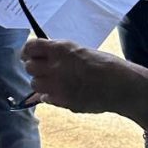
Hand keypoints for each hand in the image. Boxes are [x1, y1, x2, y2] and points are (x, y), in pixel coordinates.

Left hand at [21, 39, 140, 113]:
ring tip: (52, 83)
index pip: (31, 47)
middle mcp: (55, 66)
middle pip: (29, 67)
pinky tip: (60, 93)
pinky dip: (48, 96)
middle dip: (33, 68)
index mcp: (60, 48)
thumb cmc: (104, 64)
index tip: (28, 55)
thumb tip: (43, 59)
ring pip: (34, 84)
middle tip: (42, 70)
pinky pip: (45, 98)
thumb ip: (60, 55)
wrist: (120, 85)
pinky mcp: (62, 101)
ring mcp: (57, 85)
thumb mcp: (79, 51)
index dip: (27, 52)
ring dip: (40, 83)